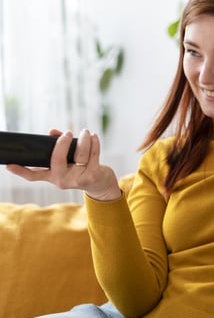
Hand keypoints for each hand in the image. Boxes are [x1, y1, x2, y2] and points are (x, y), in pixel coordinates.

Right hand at [6, 129, 121, 200]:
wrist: (101, 186)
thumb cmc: (81, 170)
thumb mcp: (67, 162)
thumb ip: (59, 148)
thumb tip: (52, 132)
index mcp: (53, 177)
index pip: (34, 176)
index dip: (21, 171)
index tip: (9, 165)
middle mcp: (63, 180)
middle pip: (57, 161)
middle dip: (61, 144)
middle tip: (67, 133)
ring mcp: (78, 179)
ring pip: (80, 155)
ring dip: (83, 140)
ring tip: (85, 131)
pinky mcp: (92, 175)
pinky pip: (93, 156)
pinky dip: (94, 143)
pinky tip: (94, 136)